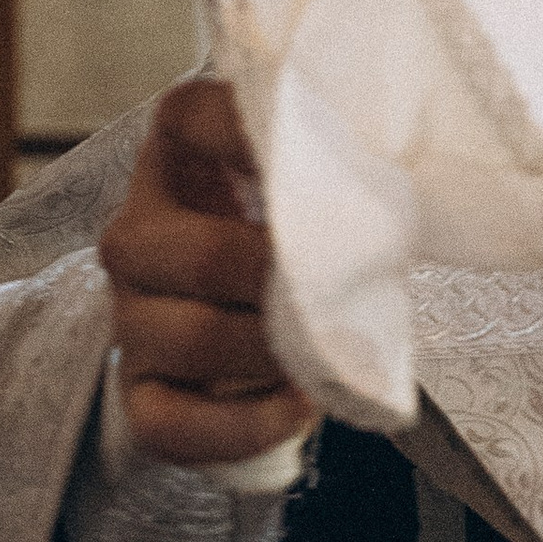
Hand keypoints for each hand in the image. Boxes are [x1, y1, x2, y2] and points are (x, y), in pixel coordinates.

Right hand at [96, 78, 315, 466]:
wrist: (245, 320)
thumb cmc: (289, 241)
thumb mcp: (309, 189)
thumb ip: (338, 165)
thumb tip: (409, 172)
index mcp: (181, 163)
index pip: (187, 117)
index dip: (242, 129)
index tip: (316, 151)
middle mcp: (139, 237)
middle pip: (190, 252)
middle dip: (276, 277)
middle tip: (339, 287)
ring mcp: (133, 319)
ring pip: (186, 338)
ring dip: (271, 351)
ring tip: (330, 354)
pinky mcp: (141, 394)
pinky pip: (169, 422)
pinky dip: (244, 425)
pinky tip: (299, 408)